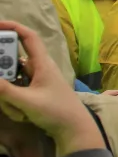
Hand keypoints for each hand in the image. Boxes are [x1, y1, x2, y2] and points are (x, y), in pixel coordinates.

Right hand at [0, 22, 103, 156]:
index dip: (13, 27)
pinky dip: (14, 105)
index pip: (28, 38)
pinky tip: (25, 116)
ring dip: (10, 100)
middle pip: (11, 65)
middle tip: (13, 98)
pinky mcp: (33, 93)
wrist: (73, 129)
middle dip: (5, 82)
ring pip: (11, 82)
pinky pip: (15, 94)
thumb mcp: (27, 102)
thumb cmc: (56, 111)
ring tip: (23, 113)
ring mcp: (35, 82)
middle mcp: (39, 69)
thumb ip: (5, 91)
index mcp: (42, 63)